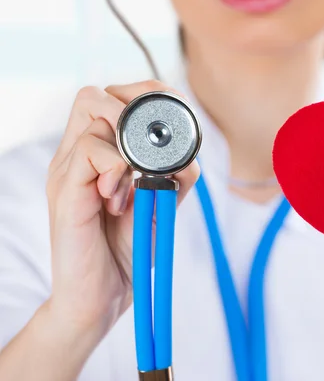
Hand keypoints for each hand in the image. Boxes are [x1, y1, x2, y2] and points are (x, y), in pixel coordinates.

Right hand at [46, 80, 199, 333]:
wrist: (99, 298)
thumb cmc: (126, 251)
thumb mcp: (159, 207)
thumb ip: (173, 178)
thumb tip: (189, 157)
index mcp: (96, 157)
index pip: (110, 98)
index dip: (143, 96)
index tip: (170, 119)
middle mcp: (76, 156)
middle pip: (95, 94)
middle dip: (134, 105)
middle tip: (151, 146)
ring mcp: (67, 171)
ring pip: (92, 110)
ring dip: (128, 140)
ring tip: (133, 182)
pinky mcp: (65, 191)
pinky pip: (90, 150)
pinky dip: (118, 166)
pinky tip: (119, 198)